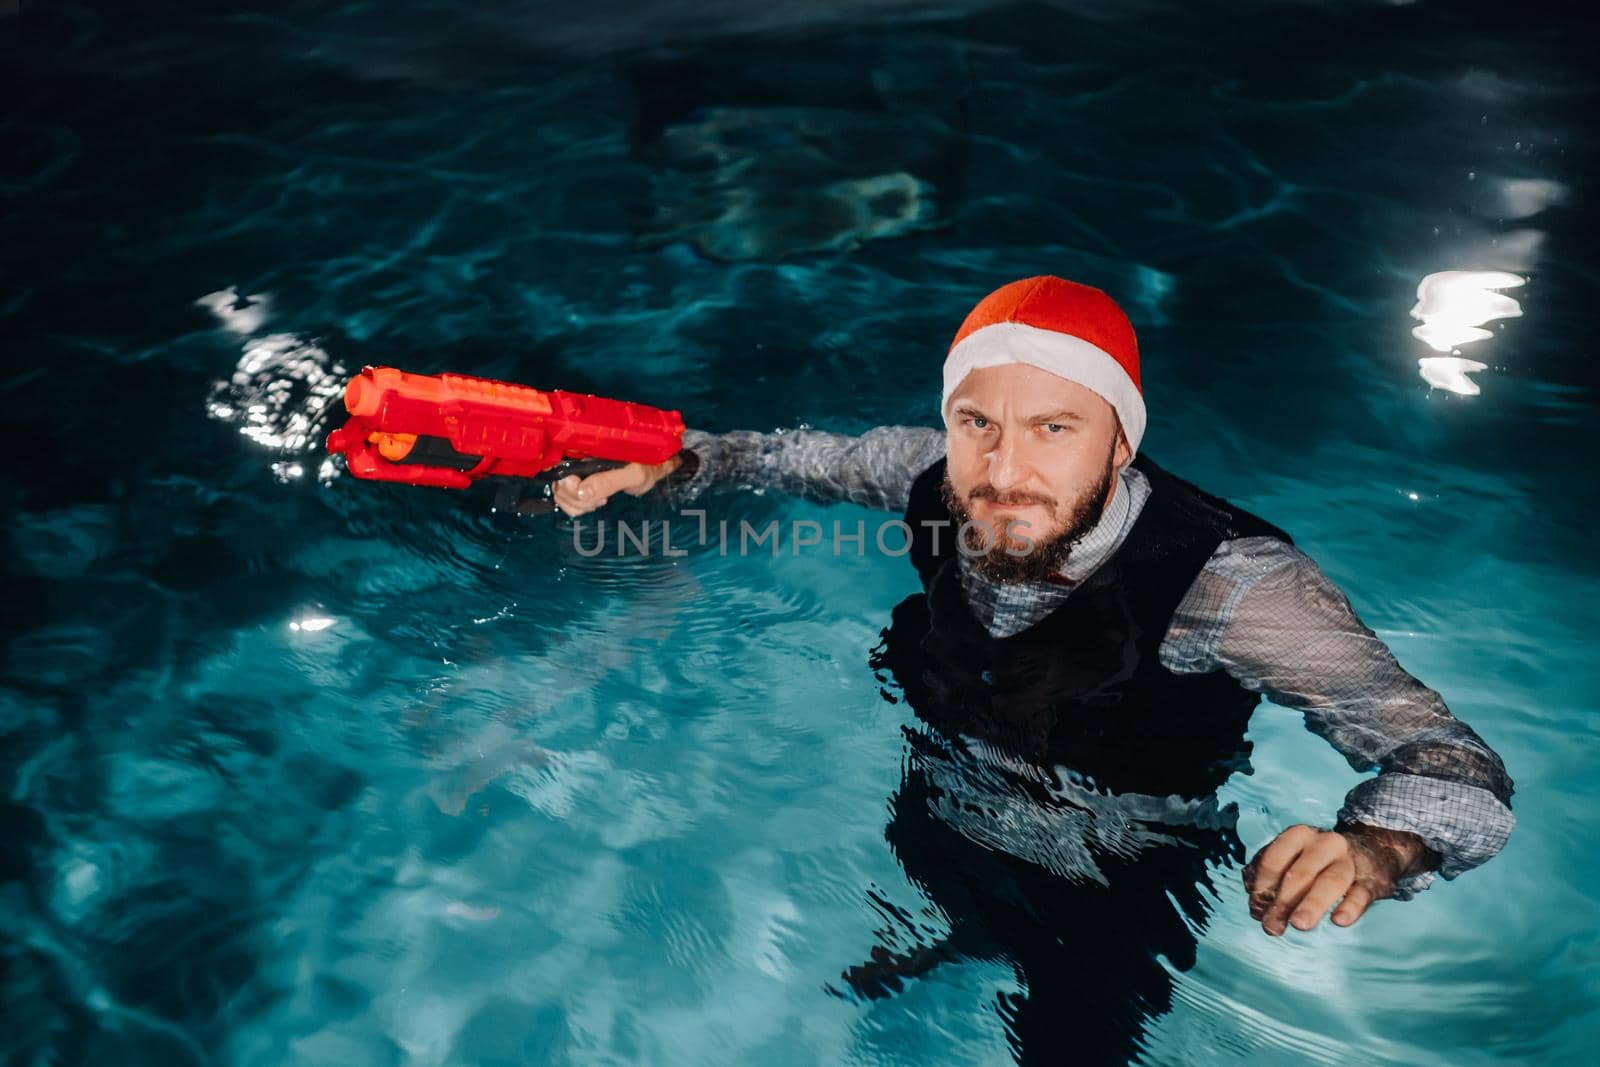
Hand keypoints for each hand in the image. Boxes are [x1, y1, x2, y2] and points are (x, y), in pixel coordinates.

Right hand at [551, 454, 683, 517]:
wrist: (654, 468)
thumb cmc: (648, 466)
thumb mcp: (633, 474)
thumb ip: (608, 481)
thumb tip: (581, 491)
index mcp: (586, 450)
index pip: (557, 466)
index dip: (566, 483)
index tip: (584, 490)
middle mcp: (577, 459)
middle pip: (558, 484)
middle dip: (578, 498)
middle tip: (602, 498)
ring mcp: (577, 472)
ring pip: (561, 495)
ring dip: (579, 505)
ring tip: (602, 499)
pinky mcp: (580, 483)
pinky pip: (567, 501)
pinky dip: (578, 507)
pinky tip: (596, 502)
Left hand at [1241, 822, 1439, 935]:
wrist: (1374, 852)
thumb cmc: (1319, 860)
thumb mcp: (1292, 858)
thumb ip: (1270, 878)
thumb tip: (1257, 907)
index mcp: (1300, 836)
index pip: (1274, 858)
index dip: (1262, 884)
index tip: (1256, 907)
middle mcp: (1326, 843)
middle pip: (1301, 873)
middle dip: (1283, 901)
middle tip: (1271, 926)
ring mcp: (1350, 861)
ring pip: (1331, 881)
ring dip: (1312, 903)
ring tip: (1299, 924)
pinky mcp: (1371, 881)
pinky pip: (1361, 894)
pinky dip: (1350, 907)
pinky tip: (1338, 921)